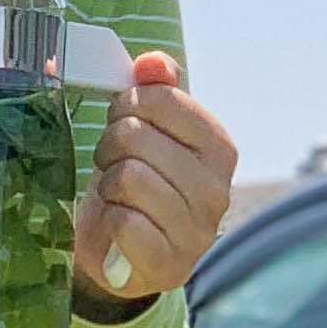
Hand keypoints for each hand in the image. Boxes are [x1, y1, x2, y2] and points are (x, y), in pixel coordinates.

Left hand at [74, 49, 234, 308]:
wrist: (118, 253)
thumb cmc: (134, 183)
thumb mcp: (145, 131)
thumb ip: (154, 90)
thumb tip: (152, 62)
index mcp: (219, 147)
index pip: (161, 99)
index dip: (126, 106)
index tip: (122, 123)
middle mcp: (217, 189)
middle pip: (136, 136)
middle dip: (109, 147)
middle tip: (112, 164)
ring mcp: (197, 231)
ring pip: (128, 177)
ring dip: (107, 185)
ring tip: (115, 196)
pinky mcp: (170, 265)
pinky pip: (124, 222)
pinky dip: (109, 221)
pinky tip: (118, 227)